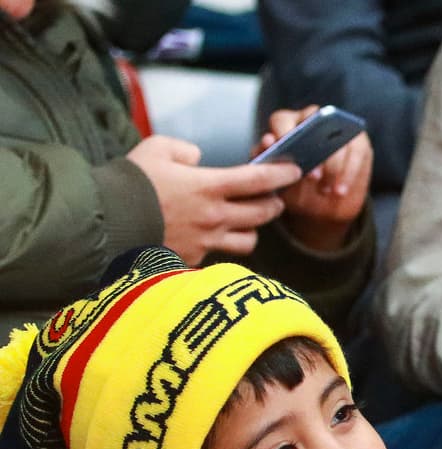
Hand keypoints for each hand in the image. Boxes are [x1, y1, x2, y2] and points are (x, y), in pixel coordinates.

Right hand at [127, 135, 300, 264]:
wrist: (103, 223)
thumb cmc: (128, 183)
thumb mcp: (154, 150)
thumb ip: (183, 150)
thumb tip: (197, 159)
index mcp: (208, 187)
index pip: (258, 181)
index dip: (281, 174)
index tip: (294, 170)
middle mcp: (214, 217)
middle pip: (263, 214)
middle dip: (273, 204)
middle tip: (273, 198)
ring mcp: (206, 242)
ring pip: (249, 241)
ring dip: (252, 230)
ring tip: (247, 223)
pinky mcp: (192, 261)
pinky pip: (219, 256)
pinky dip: (221, 248)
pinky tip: (212, 240)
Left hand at [258, 106, 372, 251]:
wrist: (322, 208)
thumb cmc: (296, 191)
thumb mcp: (280, 184)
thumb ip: (272, 164)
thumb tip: (268, 144)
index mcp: (286, 127)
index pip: (282, 120)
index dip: (282, 132)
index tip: (282, 146)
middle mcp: (313, 122)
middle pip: (314, 121)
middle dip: (313, 147)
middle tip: (312, 175)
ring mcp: (339, 131)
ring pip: (338, 138)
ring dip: (333, 166)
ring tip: (326, 190)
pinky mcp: (359, 144)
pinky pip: (356, 154)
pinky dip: (349, 174)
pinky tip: (340, 191)